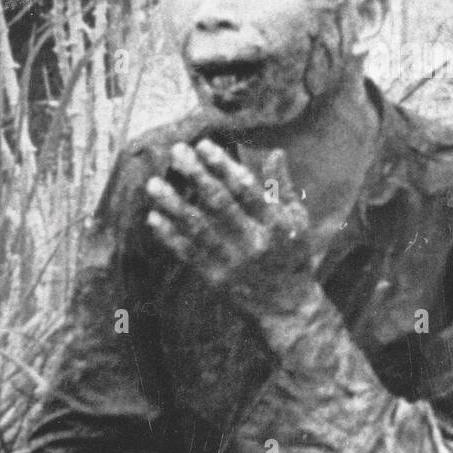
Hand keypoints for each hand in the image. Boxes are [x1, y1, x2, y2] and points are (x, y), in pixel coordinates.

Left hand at [145, 140, 314, 316]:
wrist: (286, 307)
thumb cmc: (294, 256)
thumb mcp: (298, 220)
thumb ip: (283, 187)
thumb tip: (275, 151)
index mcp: (276, 224)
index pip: (246, 189)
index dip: (224, 166)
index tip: (204, 145)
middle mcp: (253, 242)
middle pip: (220, 204)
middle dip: (196, 175)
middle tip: (177, 152)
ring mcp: (232, 262)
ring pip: (198, 228)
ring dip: (174, 204)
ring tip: (153, 183)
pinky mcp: (216, 279)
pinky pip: (189, 253)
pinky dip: (170, 235)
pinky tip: (154, 217)